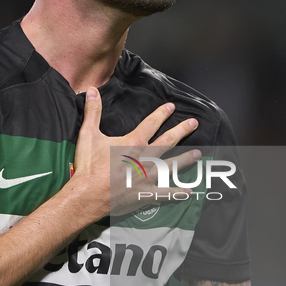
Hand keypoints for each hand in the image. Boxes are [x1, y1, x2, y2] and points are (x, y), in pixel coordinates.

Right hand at [72, 86, 199, 218]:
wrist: (88, 195)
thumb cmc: (89, 166)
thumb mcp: (88, 135)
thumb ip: (93, 112)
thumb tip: (92, 90)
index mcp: (133, 142)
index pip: (151, 124)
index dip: (161, 114)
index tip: (171, 107)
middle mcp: (145, 157)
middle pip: (168, 141)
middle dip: (182, 130)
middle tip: (194, 123)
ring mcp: (148, 176)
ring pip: (172, 165)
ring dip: (186, 159)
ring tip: (198, 154)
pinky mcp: (146, 193)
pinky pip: (166, 193)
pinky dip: (177, 192)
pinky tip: (188, 191)